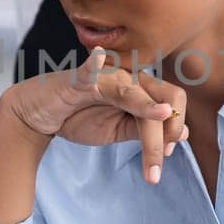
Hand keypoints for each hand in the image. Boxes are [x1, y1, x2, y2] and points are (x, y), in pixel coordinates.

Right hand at [3, 50, 187, 184]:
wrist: (41, 115)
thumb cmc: (80, 116)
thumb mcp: (118, 130)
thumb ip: (145, 129)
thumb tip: (182, 133)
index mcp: (139, 88)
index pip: (171, 102)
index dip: (174, 127)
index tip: (166, 155)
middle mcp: (127, 77)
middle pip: (161, 99)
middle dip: (163, 135)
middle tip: (157, 166)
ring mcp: (104, 77)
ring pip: (133, 96)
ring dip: (147, 124)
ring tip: (155, 157)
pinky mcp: (78, 80)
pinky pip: (87, 70)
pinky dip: (93, 65)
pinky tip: (98, 56)